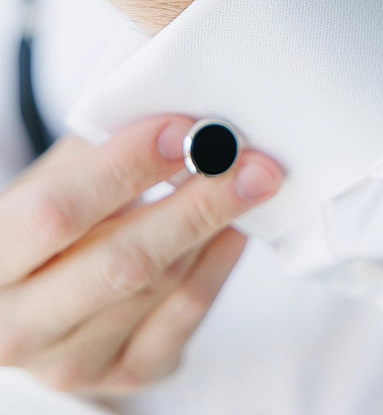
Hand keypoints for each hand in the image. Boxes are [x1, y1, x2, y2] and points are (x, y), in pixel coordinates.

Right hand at [0, 115, 281, 393]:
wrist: (28, 301)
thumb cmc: (39, 228)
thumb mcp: (44, 183)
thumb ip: (96, 151)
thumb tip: (176, 119)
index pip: (59, 212)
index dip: (125, 168)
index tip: (182, 132)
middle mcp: (22, 325)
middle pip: (123, 263)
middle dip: (195, 204)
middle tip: (248, 163)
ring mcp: (74, 361)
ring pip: (163, 286)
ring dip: (215, 226)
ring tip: (248, 181)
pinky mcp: (124, 373)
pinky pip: (186, 317)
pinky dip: (218, 265)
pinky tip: (234, 228)